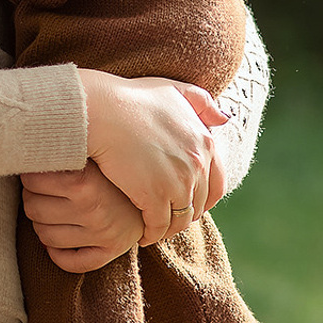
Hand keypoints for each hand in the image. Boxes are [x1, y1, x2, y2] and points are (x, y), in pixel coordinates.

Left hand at [21, 162, 143, 271]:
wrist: (155, 185)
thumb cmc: (111, 165)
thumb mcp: (87, 153)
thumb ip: (60, 153)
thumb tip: (26, 149)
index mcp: (83, 181)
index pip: (31, 181)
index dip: (29, 176)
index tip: (35, 173)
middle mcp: (93, 209)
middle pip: (34, 209)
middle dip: (32, 199)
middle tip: (41, 192)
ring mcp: (103, 233)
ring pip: (46, 236)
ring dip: (41, 225)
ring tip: (49, 212)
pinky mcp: (111, 251)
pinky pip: (73, 263)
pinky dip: (58, 254)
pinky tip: (57, 241)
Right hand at [79, 70, 229, 246]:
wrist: (97, 110)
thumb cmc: (128, 96)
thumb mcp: (171, 89)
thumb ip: (200, 101)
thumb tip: (225, 118)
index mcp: (204, 142)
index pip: (216, 183)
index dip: (202, 197)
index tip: (185, 201)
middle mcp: (197, 164)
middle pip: (198, 203)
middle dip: (185, 213)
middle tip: (167, 218)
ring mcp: (177, 182)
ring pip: (180, 219)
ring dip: (169, 228)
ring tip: (154, 229)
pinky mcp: (153, 196)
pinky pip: (159, 226)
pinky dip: (152, 233)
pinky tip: (141, 233)